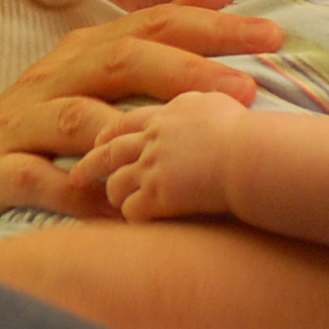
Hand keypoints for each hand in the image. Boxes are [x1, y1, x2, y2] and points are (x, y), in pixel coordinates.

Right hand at [0, 0, 275, 225]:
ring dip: (130, 130)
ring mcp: (15, 126)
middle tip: (245, 90)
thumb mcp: (88, 76)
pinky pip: (32, 181)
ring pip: (74, 118)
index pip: (149, 25)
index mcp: (79, 55)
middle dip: (183, 72)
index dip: (209, 25)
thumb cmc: (25, 134)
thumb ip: (152, 35)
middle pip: (118, 61)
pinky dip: (71, 194)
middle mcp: (48, 81)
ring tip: (180, 146)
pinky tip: (114, 211)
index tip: (273, 33)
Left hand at [72, 90, 251, 221]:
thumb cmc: (249, 132)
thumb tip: (209, 105)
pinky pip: (133, 210)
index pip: (129, 122)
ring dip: (115, 196)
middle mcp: (153, 140)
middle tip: (77, 177)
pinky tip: (138, 224)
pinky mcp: (159, 196)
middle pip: (110, 152)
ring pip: (117, 184)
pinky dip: (132, 218)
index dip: (110, 133)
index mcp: (166, 115)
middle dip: (90, 165)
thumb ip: (206, 104)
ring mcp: (152, 168)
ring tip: (117, 207)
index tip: (99, 141)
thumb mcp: (223, 105)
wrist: (251, 154)